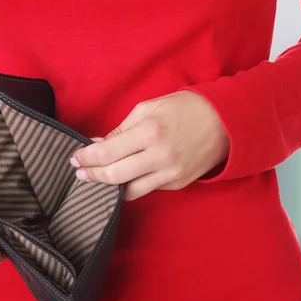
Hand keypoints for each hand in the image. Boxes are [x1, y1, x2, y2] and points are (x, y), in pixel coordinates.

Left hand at [70, 91, 229, 200]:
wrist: (225, 122)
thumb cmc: (184, 109)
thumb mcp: (148, 109)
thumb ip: (121, 130)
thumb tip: (97, 145)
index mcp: (150, 132)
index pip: (106, 152)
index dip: (86, 158)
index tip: (74, 158)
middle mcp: (159, 156)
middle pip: (114, 176)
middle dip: (92, 176)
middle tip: (80, 173)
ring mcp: (170, 174)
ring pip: (129, 191)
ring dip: (109, 186)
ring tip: (96, 179)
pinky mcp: (177, 184)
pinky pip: (147, 189)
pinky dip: (130, 186)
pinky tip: (122, 178)